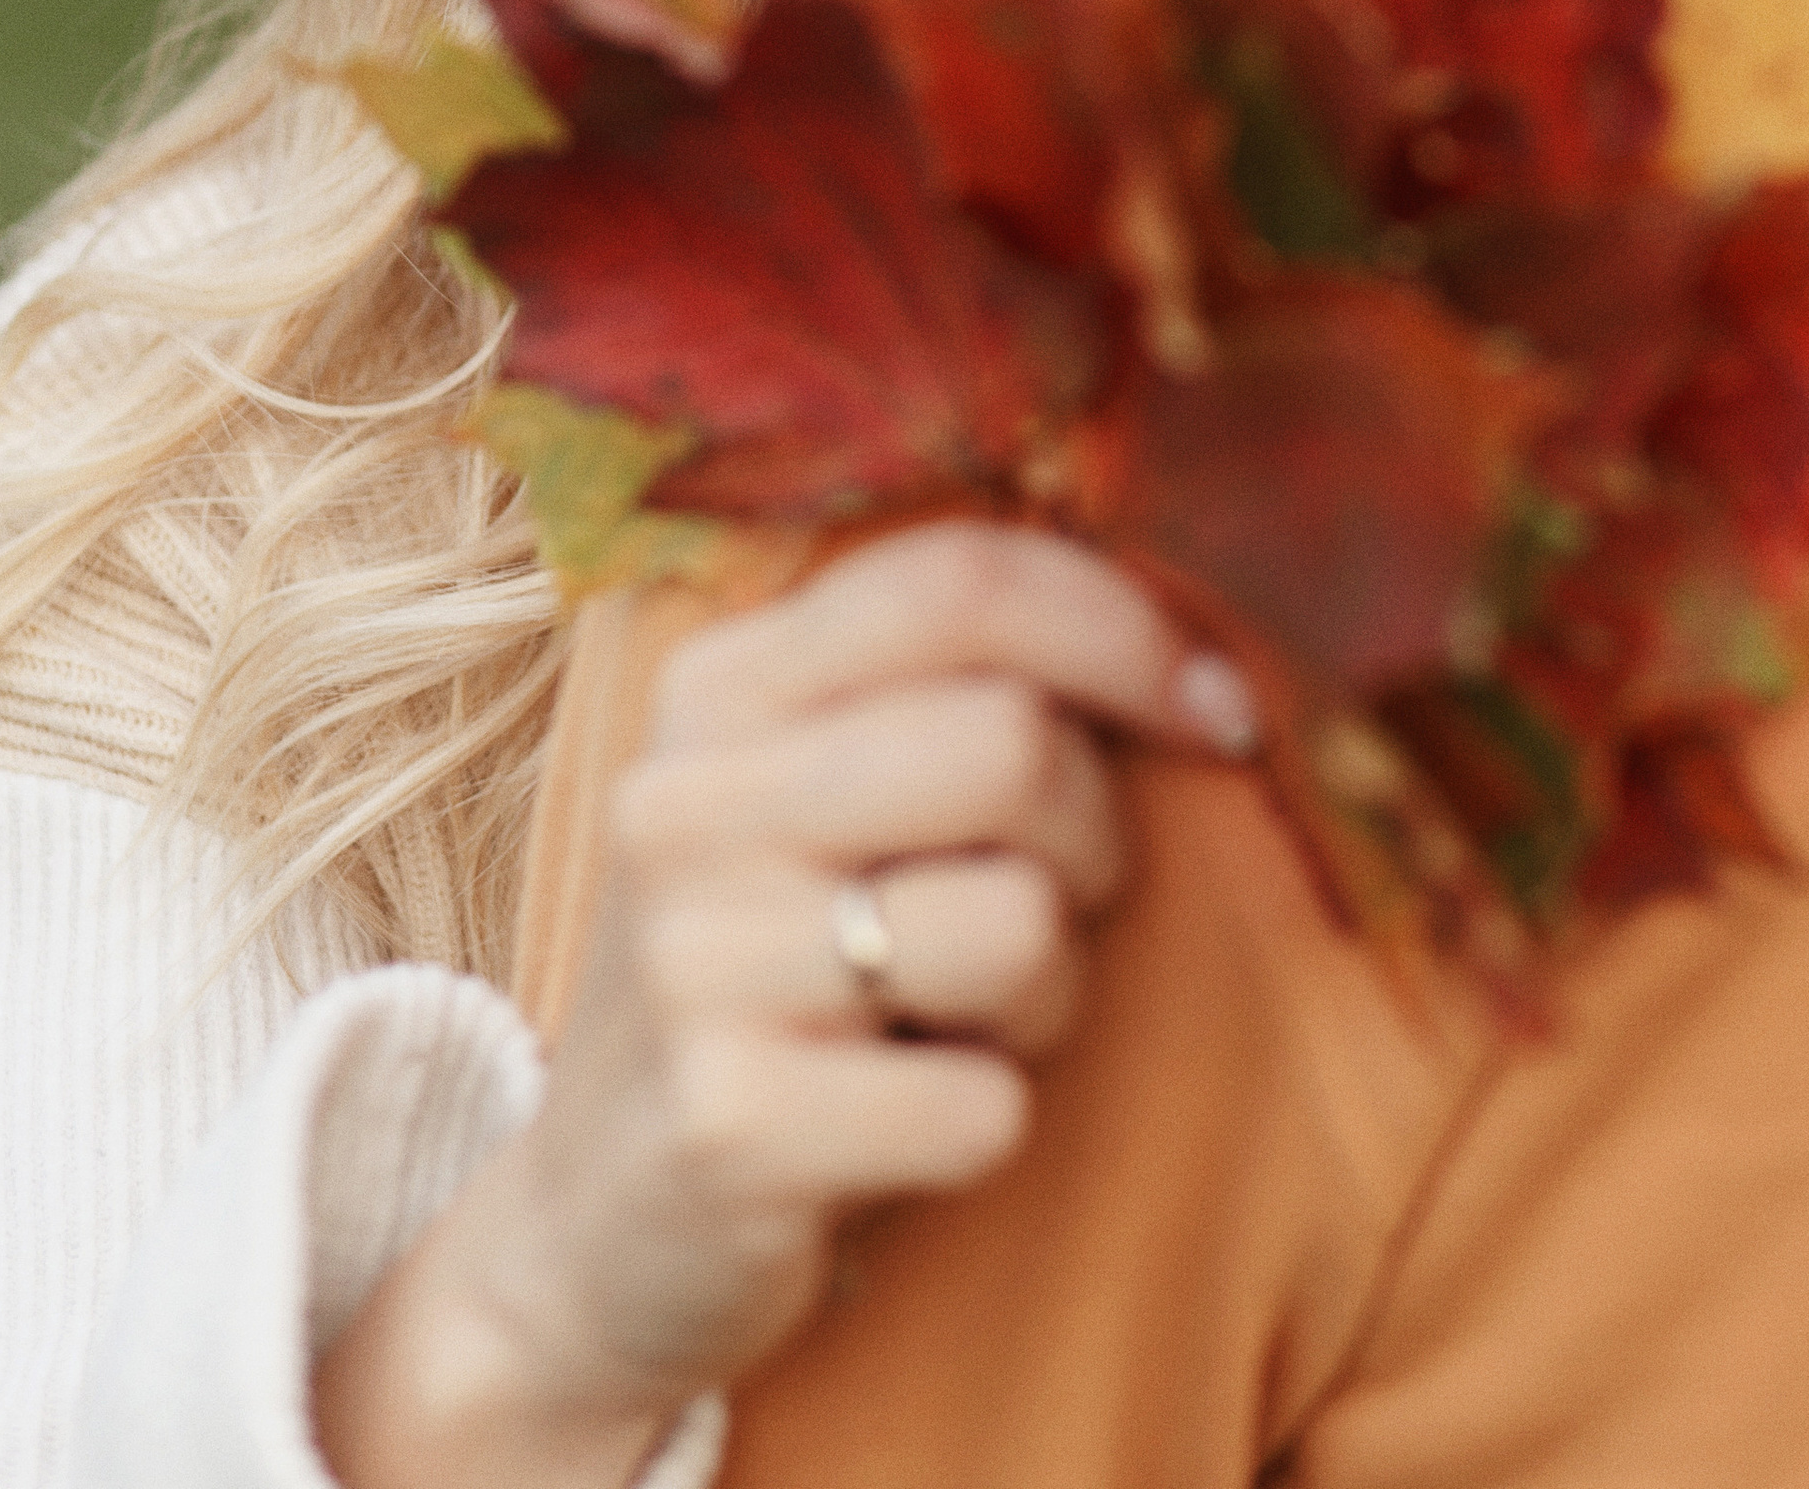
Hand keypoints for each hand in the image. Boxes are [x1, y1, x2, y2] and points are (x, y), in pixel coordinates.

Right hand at [313, 522, 1256, 1488]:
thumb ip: (957, 689)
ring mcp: (693, 963)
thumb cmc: (777, 972)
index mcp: (719, 686)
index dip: (1125, 630)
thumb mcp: (817, 794)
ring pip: (1019, 922)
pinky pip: (986, 1105)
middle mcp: (686, 802)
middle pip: (1012, 742)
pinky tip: (907, 1121)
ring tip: (962, 1021)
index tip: (1215, 709)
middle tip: (1049, 902)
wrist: (592, 1228)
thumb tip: (1204, 669)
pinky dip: (989, 1121)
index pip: (960, 580)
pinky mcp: (728, 1127)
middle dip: (1090, 835)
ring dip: (1046, 994)